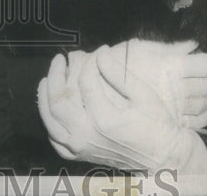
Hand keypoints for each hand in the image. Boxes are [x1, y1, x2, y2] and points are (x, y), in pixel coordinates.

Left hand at [36, 44, 206, 172]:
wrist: (163, 157)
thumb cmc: (157, 124)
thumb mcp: (144, 96)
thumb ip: (119, 75)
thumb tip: (100, 54)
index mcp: (103, 119)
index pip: (85, 82)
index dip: (89, 61)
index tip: (99, 50)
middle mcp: (87, 135)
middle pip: (58, 101)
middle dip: (56, 75)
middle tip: (59, 59)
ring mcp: (81, 147)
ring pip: (50, 122)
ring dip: (44, 99)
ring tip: (45, 80)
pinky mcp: (81, 156)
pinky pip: (56, 142)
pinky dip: (50, 126)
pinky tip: (51, 112)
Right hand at [110, 39, 206, 128]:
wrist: (100, 90)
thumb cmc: (119, 63)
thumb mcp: (142, 48)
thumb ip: (171, 48)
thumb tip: (194, 44)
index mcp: (171, 67)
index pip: (203, 65)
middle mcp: (176, 89)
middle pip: (206, 85)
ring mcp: (173, 108)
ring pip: (203, 103)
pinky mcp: (169, 123)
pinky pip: (194, 122)